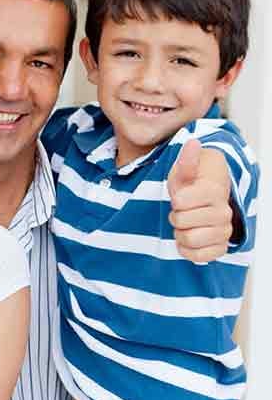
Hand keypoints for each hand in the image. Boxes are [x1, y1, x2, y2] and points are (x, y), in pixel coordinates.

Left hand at [168, 138, 234, 263]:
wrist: (204, 204)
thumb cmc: (191, 188)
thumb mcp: (184, 174)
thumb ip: (186, 162)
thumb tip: (193, 142)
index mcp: (214, 192)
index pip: (180, 202)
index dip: (174, 200)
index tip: (180, 197)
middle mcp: (223, 212)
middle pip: (181, 222)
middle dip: (175, 217)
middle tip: (182, 212)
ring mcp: (223, 231)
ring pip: (188, 239)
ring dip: (179, 233)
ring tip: (185, 224)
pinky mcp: (220, 248)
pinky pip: (198, 257)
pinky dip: (187, 249)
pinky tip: (189, 238)